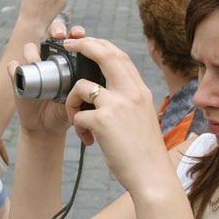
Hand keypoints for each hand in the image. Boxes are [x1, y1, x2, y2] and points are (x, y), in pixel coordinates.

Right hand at [8, 25, 85, 134]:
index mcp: (69, 60)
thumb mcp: (78, 101)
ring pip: (30, 47)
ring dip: (33, 51)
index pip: (73, 38)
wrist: (46, 126)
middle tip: (59, 36)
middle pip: (52, 34)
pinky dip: (14, 66)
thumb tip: (92, 84)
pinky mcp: (18, 76)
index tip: (79, 34)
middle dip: (56, 29)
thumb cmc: (65, 111)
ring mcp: (33, 66)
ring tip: (37, 61)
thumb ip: (85, 92)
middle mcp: (51, 58)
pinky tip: (17, 69)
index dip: (76, 32)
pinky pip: (13, 66)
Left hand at [62, 38, 170, 193]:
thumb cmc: (144, 152)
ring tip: (78, 121)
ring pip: (80, 86)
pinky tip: (88, 140)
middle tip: (67, 45)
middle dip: (82, 45)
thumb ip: (128, 101)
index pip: (120, 56)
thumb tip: (105, 94)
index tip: (87, 42)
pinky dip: (77, 127)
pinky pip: (77, 115)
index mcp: (140, 90)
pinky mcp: (103, 121)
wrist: (152, 176)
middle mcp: (131, 92)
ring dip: (71, 103)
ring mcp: (117, 105)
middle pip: (103, 54)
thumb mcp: (142, 117)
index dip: (101, 45)